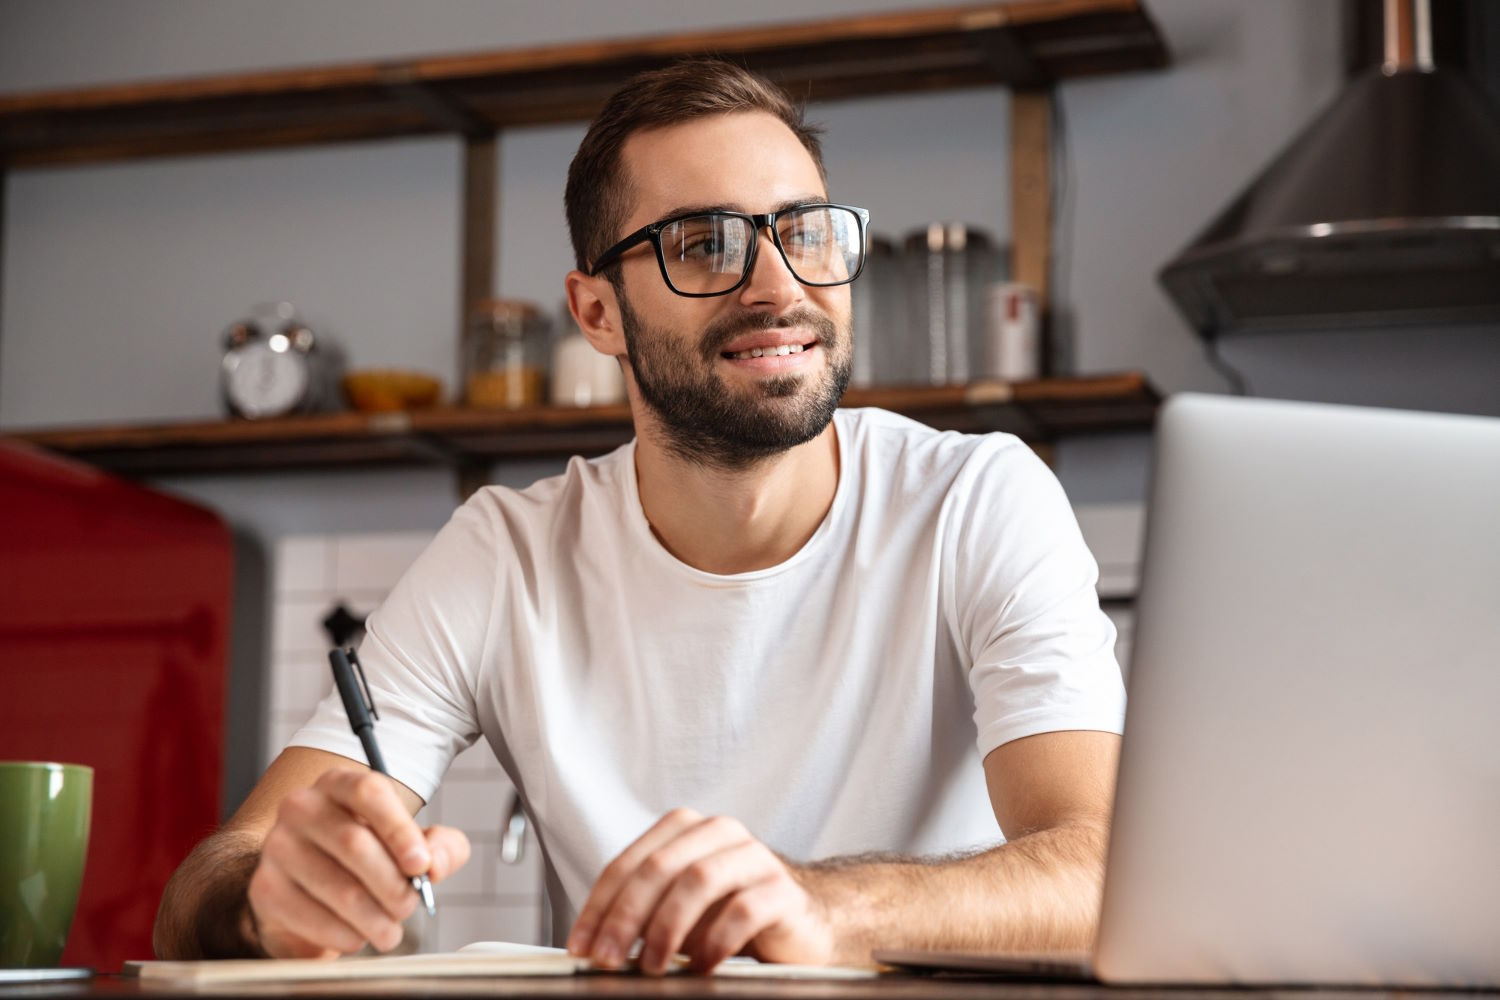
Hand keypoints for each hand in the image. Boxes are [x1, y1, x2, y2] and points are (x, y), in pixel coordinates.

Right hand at [246, 768, 470, 957]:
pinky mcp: (265, 888)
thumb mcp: (412, 845)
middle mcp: (302, 807)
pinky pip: (313, 918)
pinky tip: (357, 936)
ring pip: (338, 888)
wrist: (309, 887)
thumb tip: (434, 866)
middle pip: (354, 843)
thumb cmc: (371, 857)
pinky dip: (345, 935)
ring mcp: (278, 846)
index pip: (369, 792)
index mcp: (340, 784)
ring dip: (374, 918)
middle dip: (392, 885)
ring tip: (389, 931)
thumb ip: (440, 847)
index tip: (422, 866)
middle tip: (409, 907)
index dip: (399, 830)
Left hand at [565, 808, 835, 974]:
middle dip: (625, 918)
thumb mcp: (679, 909)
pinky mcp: (782, 888)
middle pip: (660, 867)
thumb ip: (643, 914)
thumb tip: (597, 945)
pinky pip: (743, 909)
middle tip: (608, 959)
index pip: (629, 863)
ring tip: (653, 966)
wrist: (803, 923)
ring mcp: (755, 856)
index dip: (599, 906)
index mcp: (686, 829)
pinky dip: (715, 940)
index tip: (581, 945)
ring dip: (667, 928)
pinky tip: (702, 965)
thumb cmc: (731, 913)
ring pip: (699, 880)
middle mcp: (719, 833)